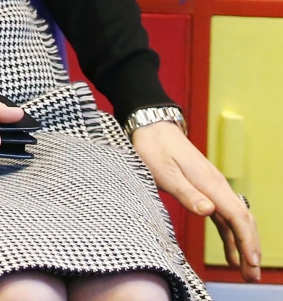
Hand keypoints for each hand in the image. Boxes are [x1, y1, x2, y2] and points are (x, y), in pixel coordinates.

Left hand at [131, 120, 260, 281]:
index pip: (237, 215)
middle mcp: (216, 184)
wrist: (152, 128)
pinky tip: (231, 254)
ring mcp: (213, 187)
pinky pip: (224, 216)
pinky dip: (231, 236)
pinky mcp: (206, 189)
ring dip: (243, 245)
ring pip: (236, 219)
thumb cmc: (155, 149)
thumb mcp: (165, 173)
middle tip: (252, 276)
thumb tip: (209, 211)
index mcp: (209, 182)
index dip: (247, 240)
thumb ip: (186, 193)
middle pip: (243, 220)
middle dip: (251, 248)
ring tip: (246, 272)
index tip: (251, 262)